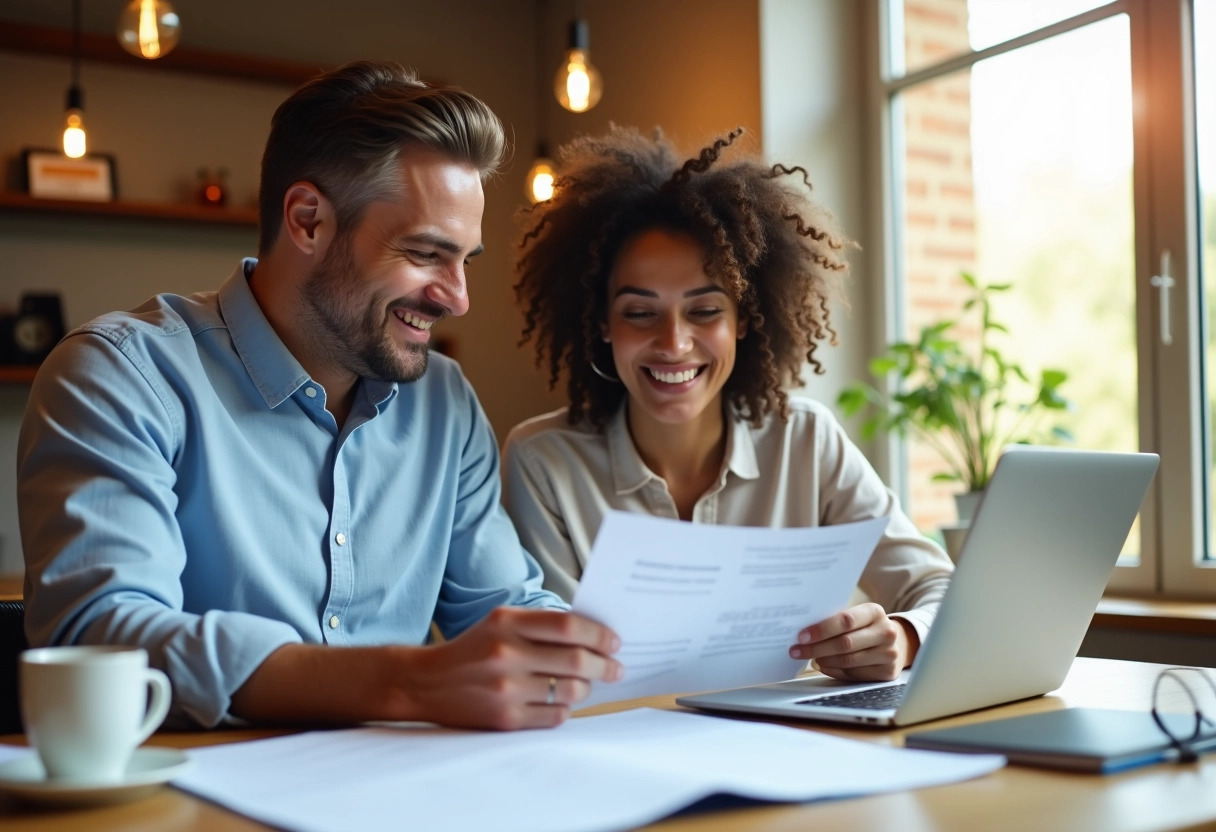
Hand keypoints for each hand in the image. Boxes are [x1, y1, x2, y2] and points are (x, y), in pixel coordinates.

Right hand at [402, 607, 621, 729]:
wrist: (425, 682)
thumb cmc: (473, 649)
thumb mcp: (500, 622)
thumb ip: (542, 625)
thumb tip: (593, 636)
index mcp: (507, 622)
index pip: (569, 626)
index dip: (599, 634)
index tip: (614, 642)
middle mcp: (506, 653)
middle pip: (576, 660)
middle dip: (605, 666)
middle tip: (616, 669)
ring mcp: (505, 688)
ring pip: (570, 691)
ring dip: (586, 688)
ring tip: (586, 684)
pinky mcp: (504, 718)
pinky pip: (554, 717)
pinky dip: (565, 709)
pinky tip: (561, 702)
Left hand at [788, 603, 918, 681]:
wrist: (897, 642)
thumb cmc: (866, 627)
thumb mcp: (857, 616)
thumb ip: (837, 621)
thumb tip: (805, 632)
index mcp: (875, 612)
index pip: (845, 620)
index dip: (822, 629)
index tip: (802, 636)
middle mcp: (886, 632)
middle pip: (845, 643)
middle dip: (816, 648)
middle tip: (797, 650)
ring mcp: (889, 653)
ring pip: (848, 661)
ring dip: (824, 660)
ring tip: (810, 657)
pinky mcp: (887, 672)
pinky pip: (854, 674)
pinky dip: (835, 671)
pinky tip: (825, 665)